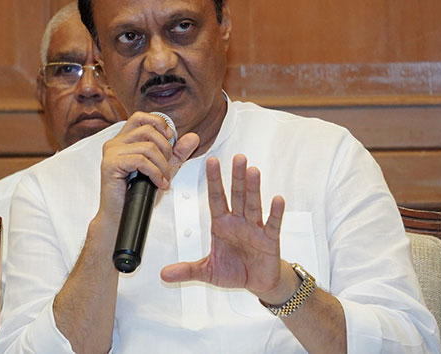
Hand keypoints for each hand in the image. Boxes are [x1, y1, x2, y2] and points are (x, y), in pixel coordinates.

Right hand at [97, 112, 198, 223]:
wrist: (121, 216)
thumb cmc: (137, 193)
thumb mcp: (162, 169)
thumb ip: (177, 153)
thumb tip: (193, 137)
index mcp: (123, 140)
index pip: (141, 117)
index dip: (159, 123)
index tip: (170, 138)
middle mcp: (115, 143)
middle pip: (148, 130)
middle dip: (165, 148)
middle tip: (168, 167)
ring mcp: (111, 153)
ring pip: (147, 147)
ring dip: (162, 165)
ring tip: (164, 179)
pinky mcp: (110, 165)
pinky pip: (141, 161)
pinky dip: (155, 173)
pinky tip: (158, 184)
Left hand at [161, 154, 286, 296]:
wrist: (258, 283)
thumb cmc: (234, 271)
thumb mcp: (207, 272)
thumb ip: (187, 270)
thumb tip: (163, 274)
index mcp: (222, 224)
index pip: (216, 198)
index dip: (214, 180)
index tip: (211, 161)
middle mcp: (238, 222)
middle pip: (237, 195)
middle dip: (236, 177)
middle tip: (238, 158)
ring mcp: (255, 229)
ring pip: (253, 205)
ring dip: (253, 189)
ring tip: (253, 171)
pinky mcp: (270, 240)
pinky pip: (272, 224)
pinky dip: (275, 213)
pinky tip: (277, 199)